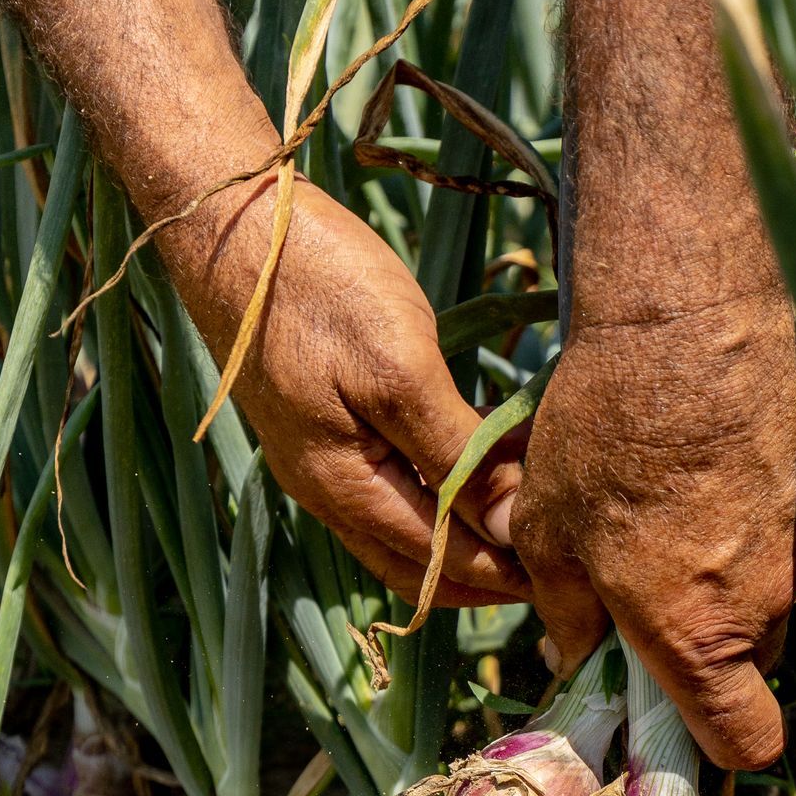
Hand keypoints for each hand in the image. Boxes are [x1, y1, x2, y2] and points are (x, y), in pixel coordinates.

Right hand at [166, 170, 525, 608]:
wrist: (229, 222)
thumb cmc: (317, 287)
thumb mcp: (399, 368)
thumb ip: (456, 454)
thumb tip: (510, 527)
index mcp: (344, 489)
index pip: (438, 563)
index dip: (504, 573)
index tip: (566, 566)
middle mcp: (327, 490)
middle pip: (416, 565)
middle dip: (484, 574)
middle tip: (553, 560)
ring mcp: (318, 458)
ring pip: (401, 529)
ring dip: (462, 535)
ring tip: (526, 517)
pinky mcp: (322, 421)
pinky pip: (388, 485)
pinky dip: (438, 492)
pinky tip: (477, 466)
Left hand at [506, 290, 795, 768]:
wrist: (693, 314)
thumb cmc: (607, 429)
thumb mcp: (550, 530)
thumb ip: (568, 611)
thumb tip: (575, 651)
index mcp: (694, 636)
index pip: (743, 740)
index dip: (719, 742)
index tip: (681, 716)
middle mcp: (765, 606)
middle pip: (751, 665)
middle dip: (707, 643)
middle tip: (651, 584)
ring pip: (772, 595)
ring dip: (732, 574)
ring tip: (680, 505)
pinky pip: (793, 536)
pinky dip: (760, 519)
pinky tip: (715, 465)